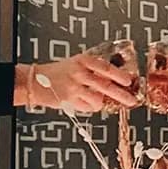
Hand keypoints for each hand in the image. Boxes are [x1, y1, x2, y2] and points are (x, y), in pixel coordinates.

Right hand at [23, 54, 138, 112]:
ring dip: (100, 102)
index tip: (128, 81)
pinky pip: (87, 107)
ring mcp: (74, 88)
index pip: (105, 67)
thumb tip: (115, 78)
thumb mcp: (76, 63)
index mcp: (82, 61)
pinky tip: (84, 102)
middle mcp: (79, 73)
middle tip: (130, 100)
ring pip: (97, 99)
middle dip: (121, 95)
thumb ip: (94, 69)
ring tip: (96, 100)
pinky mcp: (69, 101)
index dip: (119, 75)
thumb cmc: (58, 72)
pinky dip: (89, 107)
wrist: (36, 81)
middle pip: (105, 85)